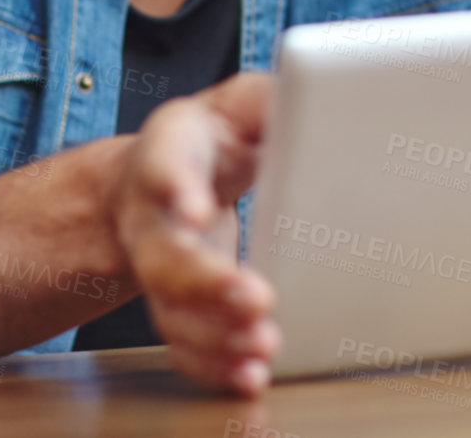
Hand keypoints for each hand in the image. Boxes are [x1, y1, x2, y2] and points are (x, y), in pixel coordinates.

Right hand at [112, 72, 279, 393]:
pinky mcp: (180, 304)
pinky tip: (249, 373)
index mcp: (170, 153)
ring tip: (261, 342)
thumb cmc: (213, 136)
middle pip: (165, 256)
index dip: (175, 185)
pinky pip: (186, 344)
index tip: (193, 206)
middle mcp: (154, 216)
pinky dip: (215, 364)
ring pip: (174, 310)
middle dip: (206, 281)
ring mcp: (163, 267)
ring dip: (217, 333)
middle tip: (253, 296)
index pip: (164, 165)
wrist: (170, 175)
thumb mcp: (240, 102)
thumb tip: (316, 97)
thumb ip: (270, 101)